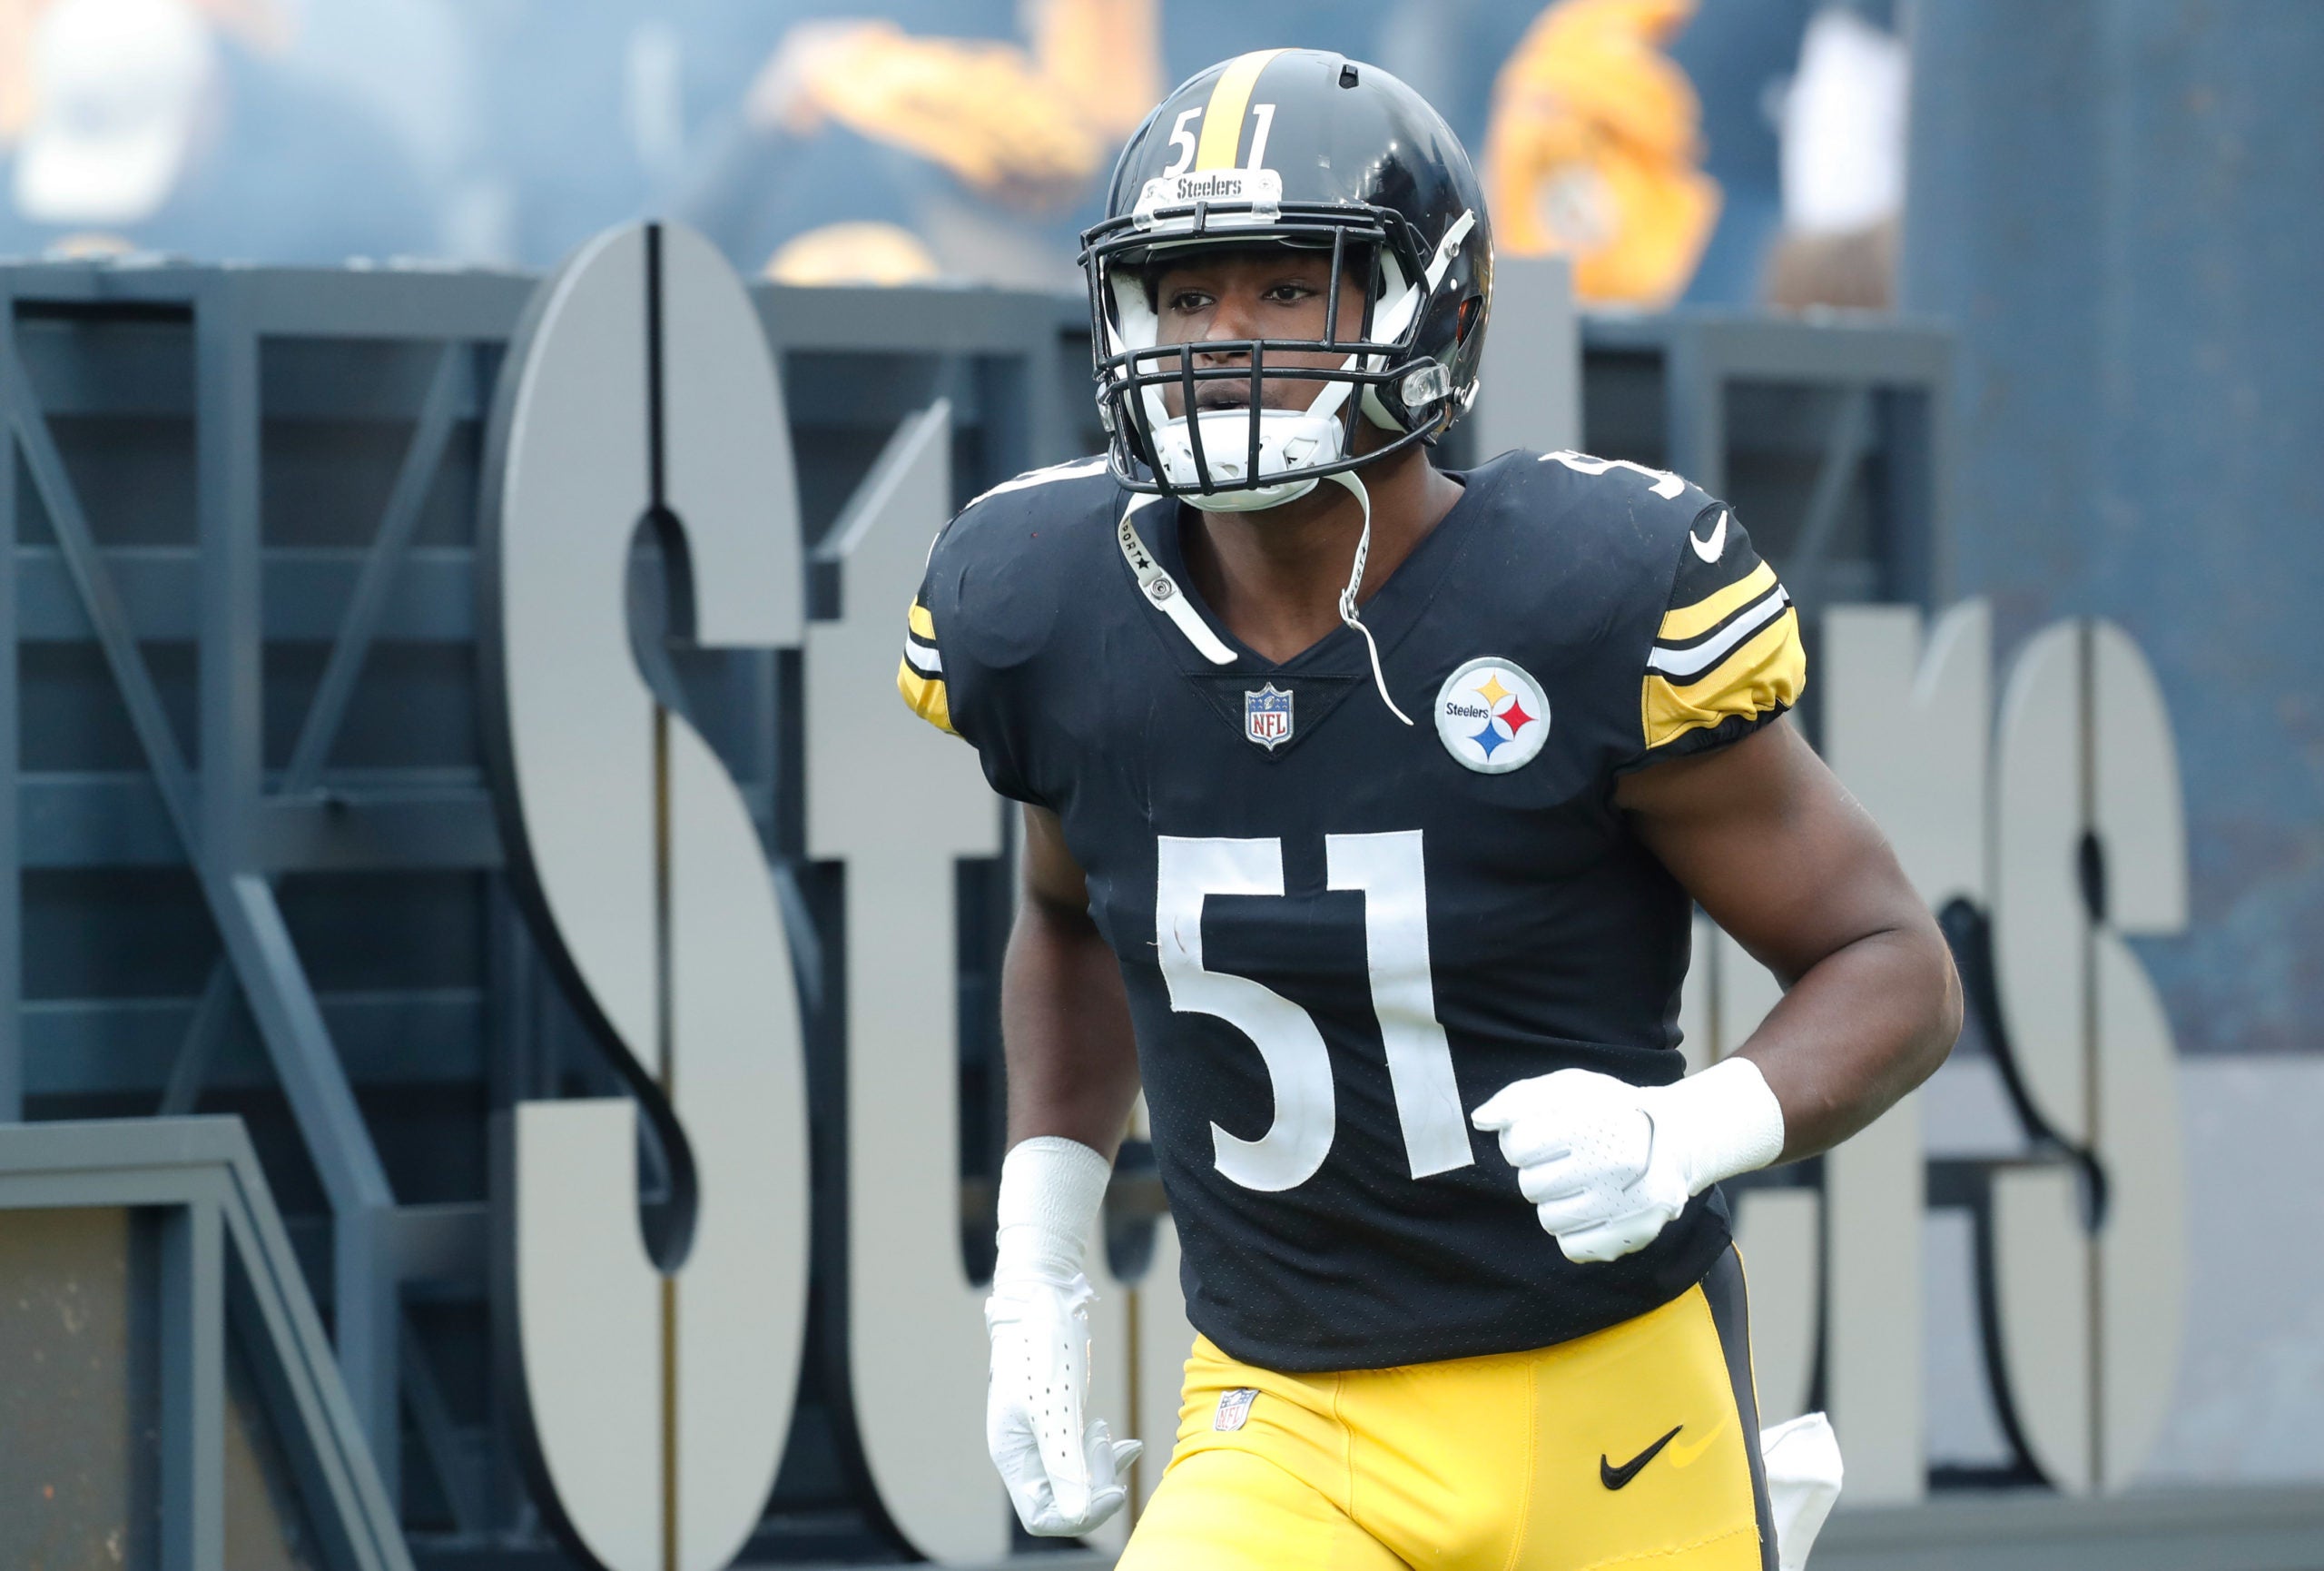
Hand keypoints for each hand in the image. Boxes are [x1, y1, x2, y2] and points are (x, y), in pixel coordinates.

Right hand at [985, 1269, 1142, 1534]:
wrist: (1041, 1299)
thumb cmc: (1040, 1348)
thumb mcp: (1054, 1408)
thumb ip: (1064, 1464)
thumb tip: (1078, 1516)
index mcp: (1013, 1455)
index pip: (1041, 1516)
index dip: (1080, 1513)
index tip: (1114, 1490)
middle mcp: (1024, 1453)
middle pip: (1064, 1500)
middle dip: (1097, 1483)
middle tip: (1116, 1446)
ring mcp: (1041, 1438)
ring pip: (1077, 1478)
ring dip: (1104, 1467)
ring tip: (1120, 1440)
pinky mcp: (1059, 1422)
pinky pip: (1084, 1456)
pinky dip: (1105, 1453)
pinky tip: (1125, 1441)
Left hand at [1471, 1058, 1784, 1263]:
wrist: (1673, 1140)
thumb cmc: (1611, 1111)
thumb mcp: (1570, 1088)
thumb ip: (1520, 1099)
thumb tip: (1482, 1120)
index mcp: (1597, 1123)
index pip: (1518, 1146)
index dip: (1522, 1141)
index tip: (1542, 1137)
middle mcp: (1616, 1165)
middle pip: (1530, 1186)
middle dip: (1539, 1172)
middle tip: (1567, 1161)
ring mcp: (1627, 1206)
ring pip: (1548, 1219)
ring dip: (1556, 1202)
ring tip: (1582, 1182)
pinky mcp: (1632, 1237)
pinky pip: (1571, 1247)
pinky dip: (1575, 1230)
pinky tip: (1593, 1207)